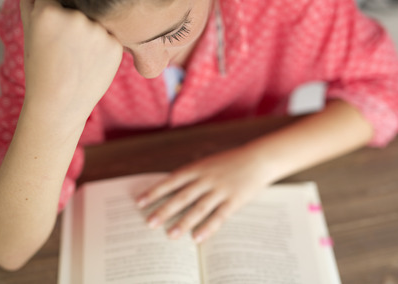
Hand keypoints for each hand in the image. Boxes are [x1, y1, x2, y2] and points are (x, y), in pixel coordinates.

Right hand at [20, 0, 122, 122]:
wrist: (59, 104)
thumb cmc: (40, 68)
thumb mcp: (29, 31)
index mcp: (49, 11)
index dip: (49, 17)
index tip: (48, 36)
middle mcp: (76, 17)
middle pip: (76, 7)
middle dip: (70, 22)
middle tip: (64, 49)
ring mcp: (99, 32)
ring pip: (94, 20)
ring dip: (88, 32)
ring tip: (77, 57)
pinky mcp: (116, 45)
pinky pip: (109, 36)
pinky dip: (102, 46)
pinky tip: (90, 62)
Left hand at [136, 145, 273, 242]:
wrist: (257, 158)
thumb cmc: (228, 162)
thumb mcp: (207, 163)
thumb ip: (191, 176)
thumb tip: (171, 192)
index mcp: (197, 168)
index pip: (171, 181)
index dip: (155, 191)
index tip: (139, 202)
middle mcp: (206, 178)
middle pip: (182, 196)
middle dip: (164, 210)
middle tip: (150, 223)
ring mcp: (220, 190)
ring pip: (199, 208)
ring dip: (184, 222)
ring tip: (171, 235)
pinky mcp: (234, 200)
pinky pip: (219, 216)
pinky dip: (208, 228)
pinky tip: (197, 238)